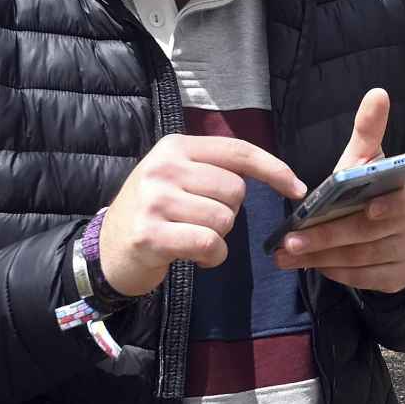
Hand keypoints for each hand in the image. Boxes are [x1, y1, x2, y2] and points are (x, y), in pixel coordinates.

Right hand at [99, 134, 307, 296]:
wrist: (107, 249)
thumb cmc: (155, 212)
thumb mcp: (178, 177)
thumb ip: (215, 168)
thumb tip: (277, 173)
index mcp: (176, 147)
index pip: (238, 151)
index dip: (273, 168)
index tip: (297, 188)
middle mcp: (164, 168)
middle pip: (235, 190)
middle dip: (229, 212)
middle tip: (201, 221)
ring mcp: (154, 200)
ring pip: (224, 219)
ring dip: (219, 237)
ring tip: (192, 237)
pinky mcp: (150, 234)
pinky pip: (209, 244)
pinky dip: (213, 256)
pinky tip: (197, 257)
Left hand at [273, 88, 404, 294]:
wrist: (394, 237)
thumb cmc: (371, 191)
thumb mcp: (367, 162)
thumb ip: (369, 131)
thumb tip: (377, 92)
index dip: (392, 205)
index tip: (368, 208)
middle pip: (371, 231)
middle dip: (328, 235)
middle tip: (291, 240)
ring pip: (362, 257)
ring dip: (322, 256)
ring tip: (287, 254)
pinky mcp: (399, 277)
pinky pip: (364, 278)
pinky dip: (336, 273)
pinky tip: (312, 266)